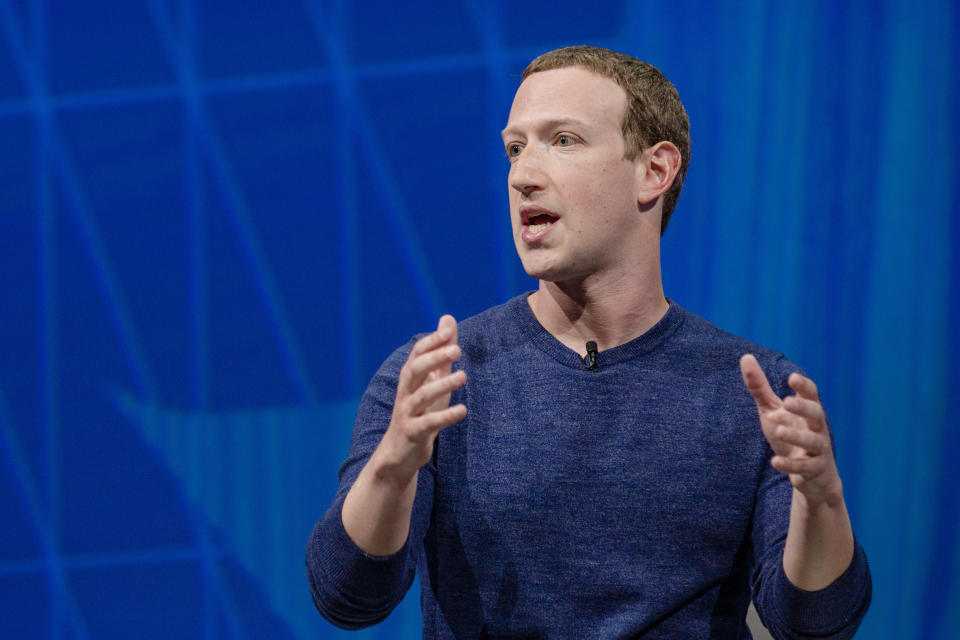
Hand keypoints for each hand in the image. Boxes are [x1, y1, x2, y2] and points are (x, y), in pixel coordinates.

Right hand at [375, 315, 466, 482]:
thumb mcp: (432, 381)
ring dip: (441, 385)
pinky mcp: (412, 433)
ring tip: (463, 376)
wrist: (399, 453)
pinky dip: (445, 417)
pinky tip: (463, 410)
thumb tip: (448, 319)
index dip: (431, 342)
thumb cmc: (420, 412)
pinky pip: (428, 423)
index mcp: (410, 379)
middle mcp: (405, 393)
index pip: (417, 354)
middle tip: (457, 350)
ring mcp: (407, 413)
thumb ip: (441, 353)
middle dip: (434, 358)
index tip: (448, 330)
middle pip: (414, 370)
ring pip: (421, 396)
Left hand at [739, 354, 842, 507]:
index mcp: (808, 411)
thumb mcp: (772, 409)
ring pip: (812, 441)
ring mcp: (818, 450)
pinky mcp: (814, 470)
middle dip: (803, 407)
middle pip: (816, 414)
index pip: (811, 395)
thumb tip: (745, 357)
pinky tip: (774, 462)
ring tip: (778, 430)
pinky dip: (790, 465)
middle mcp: (817, 428)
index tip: (792, 378)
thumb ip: (760, 387)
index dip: (803, 386)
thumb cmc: (790, 433)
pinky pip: (804, 468)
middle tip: (786, 402)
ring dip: (796, 435)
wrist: (812, 476)